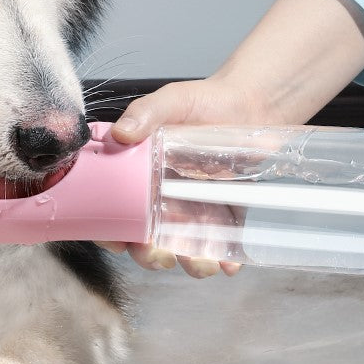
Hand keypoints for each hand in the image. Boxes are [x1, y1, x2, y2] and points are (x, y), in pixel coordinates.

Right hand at [101, 75, 270, 277]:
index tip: (118, 241)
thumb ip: (145, 113)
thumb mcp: (172, 101)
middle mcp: (159, 196)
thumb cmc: (207, 100)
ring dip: (188, 263)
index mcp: (138, 173)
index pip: (114, 208)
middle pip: (144, 237)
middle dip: (149, 255)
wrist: (254, 103)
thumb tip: (121, 134)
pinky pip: (219, 243)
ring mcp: (191, 208)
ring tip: (202, 263)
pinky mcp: (222, 213)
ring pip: (181, 246)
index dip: (110, 230)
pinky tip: (229, 264)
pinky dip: (223, 259)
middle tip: (160, 255)